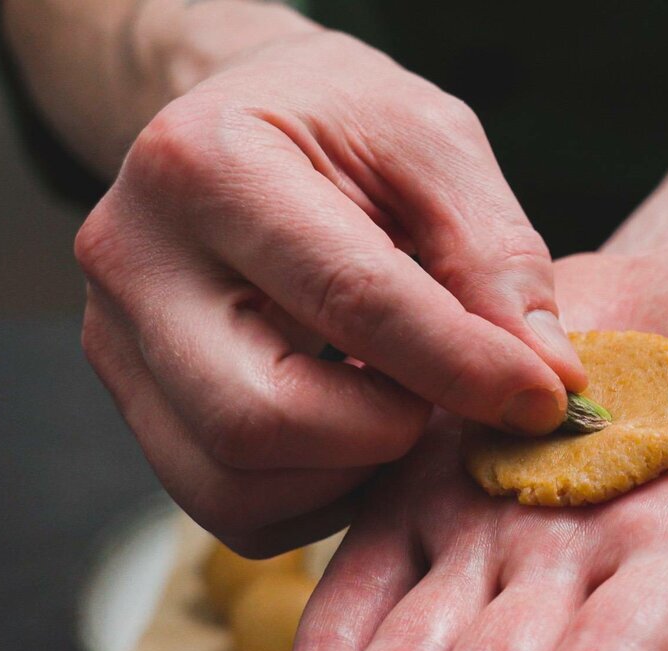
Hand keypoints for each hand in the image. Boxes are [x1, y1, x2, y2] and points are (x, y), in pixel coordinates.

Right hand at [76, 24, 584, 554]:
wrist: (246, 124)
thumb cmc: (345, 126)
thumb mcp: (434, 146)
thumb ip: (495, 257)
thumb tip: (548, 382)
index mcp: (210, 166)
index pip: (350, 300)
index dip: (462, 366)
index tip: (543, 399)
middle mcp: (135, 261)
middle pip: (263, 418)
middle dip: (389, 432)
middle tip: (447, 396)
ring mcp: (119, 344)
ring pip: (238, 482)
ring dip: (355, 471)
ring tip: (401, 402)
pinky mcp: (138, 407)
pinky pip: (233, 508)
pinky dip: (319, 495)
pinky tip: (355, 428)